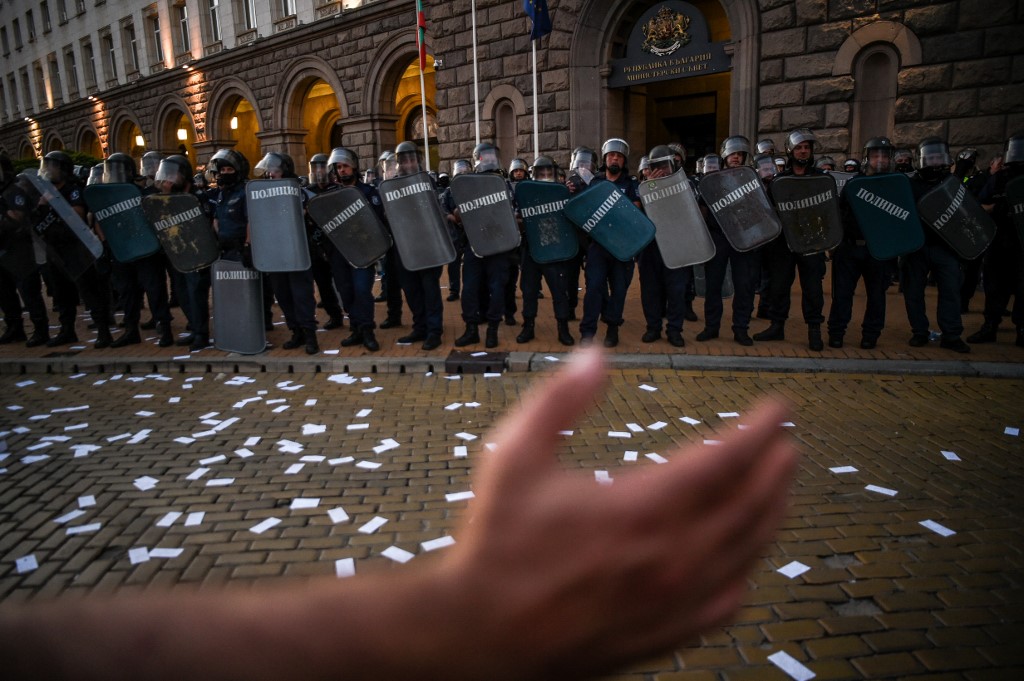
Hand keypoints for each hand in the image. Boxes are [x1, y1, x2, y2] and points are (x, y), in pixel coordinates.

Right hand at [440, 348, 797, 678]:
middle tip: (787, 441)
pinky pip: (728, 598)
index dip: (758, 431)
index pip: (724, 461)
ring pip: (746, 551)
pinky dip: (748, 569)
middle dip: (775, 468)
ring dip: (772, 512)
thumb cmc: (496, 546)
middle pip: (748, 505)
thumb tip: (596, 354)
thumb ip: (558, 401)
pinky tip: (748, 557)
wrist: (483, 636)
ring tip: (782, 486)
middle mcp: (670, 557)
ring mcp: (673, 600)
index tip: (778, 410)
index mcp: (640, 509)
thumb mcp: (513, 458)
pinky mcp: (666, 632)